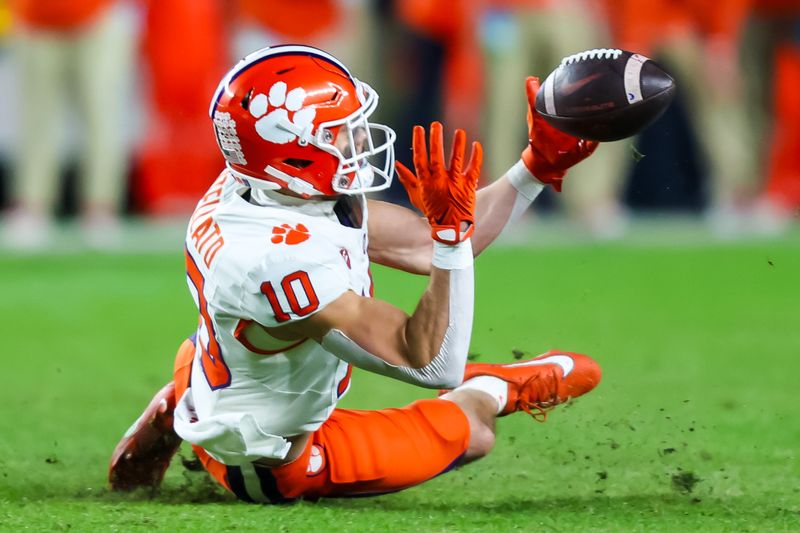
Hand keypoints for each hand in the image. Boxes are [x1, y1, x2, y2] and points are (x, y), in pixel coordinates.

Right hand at [395, 122, 481, 243]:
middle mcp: (439, 181)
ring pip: (456, 160)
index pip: (420, 159)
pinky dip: (476, 156)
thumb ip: (407, 179)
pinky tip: (476, 144)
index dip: (418, 142)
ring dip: (457, 144)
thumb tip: (397, 164)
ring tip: (459, 131)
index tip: (418, 128)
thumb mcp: (416, 196)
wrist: (450, 229)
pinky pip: (473, 169)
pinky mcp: (468, 187)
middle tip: (435, 124)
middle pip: (436, 156)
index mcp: (426, 182)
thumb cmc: (433, 212)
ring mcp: (454, 184)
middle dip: (435, 139)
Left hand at [522, 76, 598, 191]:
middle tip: (600, 95)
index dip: (585, 89)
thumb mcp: (535, 114)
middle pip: (593, 111)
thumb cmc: (540, 136)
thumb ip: (533, 98)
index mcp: (570, 112)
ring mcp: (584, 135)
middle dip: (596, 104)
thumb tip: (530, 79)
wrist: (541, 160)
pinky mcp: (583, 149)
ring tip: (600, 114)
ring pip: (596, 126)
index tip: (588, 78)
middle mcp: (580, 122)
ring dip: (596, 122)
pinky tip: (594, 136)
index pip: (581, 98)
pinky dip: (594, 140)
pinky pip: (592, 144)